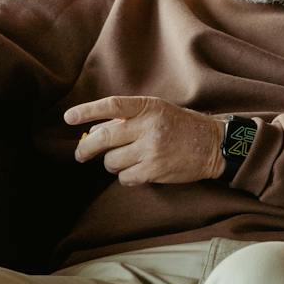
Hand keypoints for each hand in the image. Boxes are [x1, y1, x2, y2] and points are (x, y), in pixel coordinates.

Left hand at [67, 96, 224, 185]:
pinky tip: (140, 170)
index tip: (68, 118)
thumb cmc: (182, 126)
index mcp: (149, 107)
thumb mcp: (159, 112)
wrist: (214, 145)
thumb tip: (94, 132)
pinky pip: (124, 177)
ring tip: (128, 160)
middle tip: (81, 155)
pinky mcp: (154, 169)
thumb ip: (130, 118)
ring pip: (111, 161)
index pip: (112, 106)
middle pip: (103, 138)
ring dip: (113, 163)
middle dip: (86, 149)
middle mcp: (149, 126)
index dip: (87, 111)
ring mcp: (152, 149)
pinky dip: (127, 176)